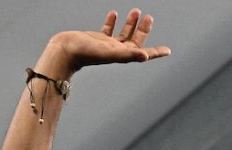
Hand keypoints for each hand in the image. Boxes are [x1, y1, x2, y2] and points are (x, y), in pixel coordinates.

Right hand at [45, 9, 170, 73]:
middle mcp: (115, 51)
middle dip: (143, 30)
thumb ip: (128, 54)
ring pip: (123, 34)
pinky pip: (107, 30)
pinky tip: (114, 13)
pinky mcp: (95, 39)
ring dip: (131, 24)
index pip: (143, 53)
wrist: (64, 51)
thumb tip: (146, 56)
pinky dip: (113, 22)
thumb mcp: (109, 52)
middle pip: (134, 41)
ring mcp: (105, 45)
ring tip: (136, 10)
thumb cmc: (85, 54)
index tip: (167, 51)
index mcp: (121, 55)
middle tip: (149, 17)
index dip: (156, 52)